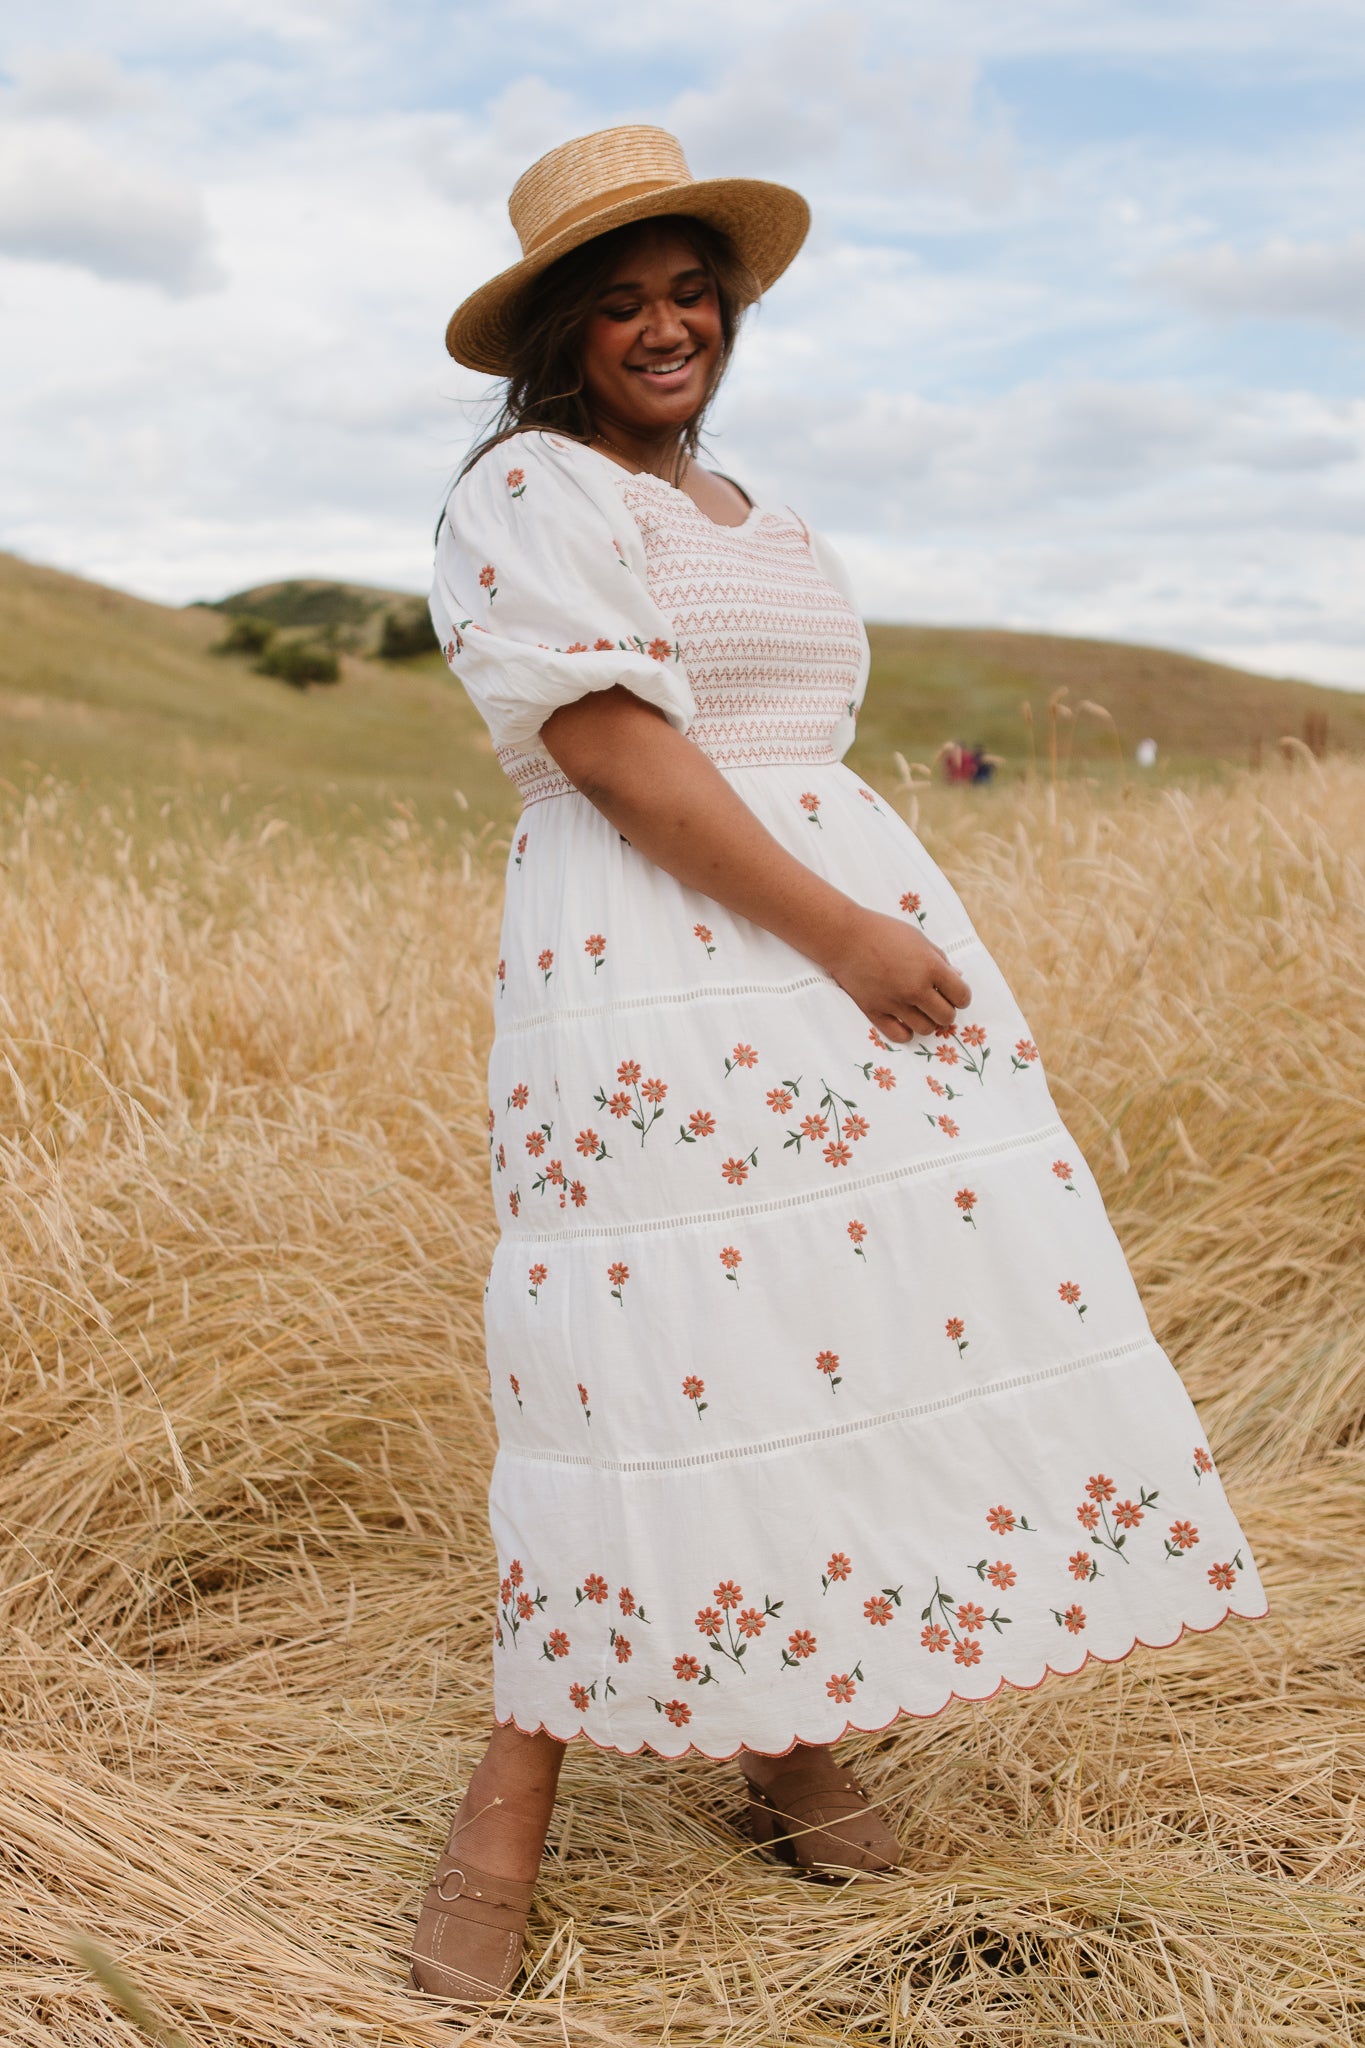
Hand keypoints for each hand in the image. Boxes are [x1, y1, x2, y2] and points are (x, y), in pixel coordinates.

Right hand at [819, 907, 971, 1041]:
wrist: (845, 937)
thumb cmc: (884, 932)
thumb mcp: (919, 939)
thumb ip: (940, 959)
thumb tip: (957, 977)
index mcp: (931, 967)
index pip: (962, 996)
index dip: (961, 996)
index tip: (954, 994)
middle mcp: (916, 988)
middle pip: (946, 1017)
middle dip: (946, 1011)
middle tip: (937, 1002)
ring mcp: (895, 1003)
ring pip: (925, 1029)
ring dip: (927, 1022)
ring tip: (920, 1010)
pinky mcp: (875, 1011)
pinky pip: (899, 1035)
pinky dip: (906, 1031)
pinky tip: (904, 1021)